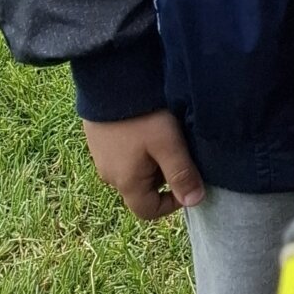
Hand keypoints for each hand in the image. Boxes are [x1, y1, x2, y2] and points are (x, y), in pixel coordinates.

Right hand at [82, 109, 203, 219]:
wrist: (107, 82)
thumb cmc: (142, 116)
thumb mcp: (168, 144)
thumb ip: (182, 174)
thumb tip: (195, 202)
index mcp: (126, 182)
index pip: (148, 211)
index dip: (172, 203)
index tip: (188, 179)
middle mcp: (109, 175)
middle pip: (142, 189)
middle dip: (163, 176)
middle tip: (178, 150)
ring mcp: (100, 157)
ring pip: (133, 170)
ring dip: (151, 160)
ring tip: (163, 134)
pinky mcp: (98, 139)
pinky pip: (122, 153)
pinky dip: (138, 146)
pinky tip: (146, 125)